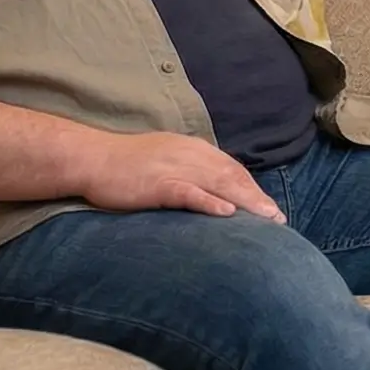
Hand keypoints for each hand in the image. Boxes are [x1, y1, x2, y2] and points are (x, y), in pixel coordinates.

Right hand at [81, 131, 284, 221]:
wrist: (91, 158)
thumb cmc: (125, 164)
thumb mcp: (164, 160)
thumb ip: (188, 172)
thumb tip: (211, 193)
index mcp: (192, 148)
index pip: (231, 169)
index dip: (253, 189)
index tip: (270, 209)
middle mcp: (189, 155)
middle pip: (232, 177)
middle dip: (257, 199)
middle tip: (278, 220)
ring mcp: (174, 168)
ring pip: (218, 184)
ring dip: (245, 202)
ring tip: (266, 219)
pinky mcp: (157, 183)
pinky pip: (189, 192)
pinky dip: (209, 202)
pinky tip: (226, 213)